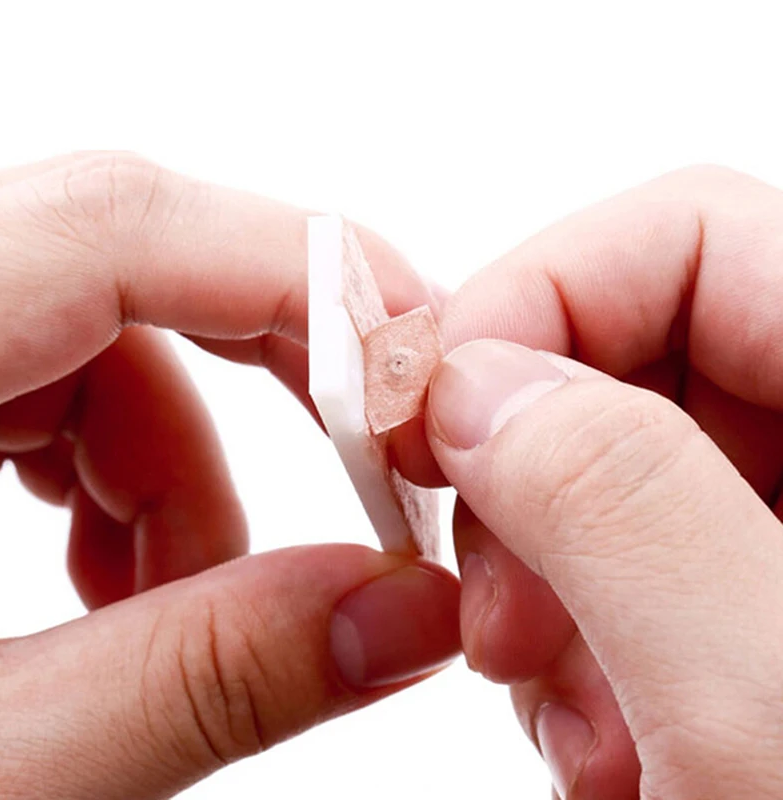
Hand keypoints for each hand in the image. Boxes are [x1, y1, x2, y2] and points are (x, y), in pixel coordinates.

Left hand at [0, 153, 459, 798]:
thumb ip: (204, 684)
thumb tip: (402, 616)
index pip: (117, 224)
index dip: (300, 276)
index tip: (412, 382)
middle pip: (129, 261)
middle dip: (274, 368)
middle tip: (366, 473)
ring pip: (103, 339)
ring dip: (185, 469)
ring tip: (179, 606)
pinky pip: (55, 387)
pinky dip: (121, 481)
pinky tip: (102, 590)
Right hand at [422, 167, 782, 798]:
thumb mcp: (767, 723)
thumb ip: (620, 509)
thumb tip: (471, 386)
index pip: (692, 233)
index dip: (534, 297)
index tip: (424, 413)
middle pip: (635, 343)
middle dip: (523, 459)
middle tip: (494, 602)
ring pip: (610, 452)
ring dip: (548, 566)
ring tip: (575, 710)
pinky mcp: (758, 576)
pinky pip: (625, 539)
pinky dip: (579, 622)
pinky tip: (607, 727)